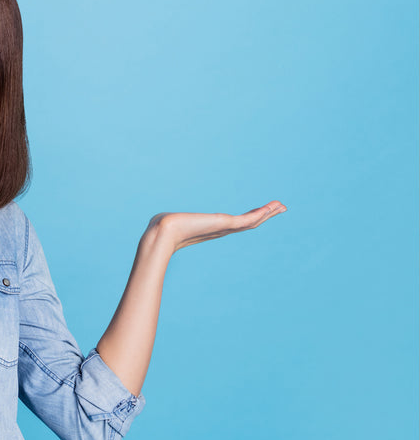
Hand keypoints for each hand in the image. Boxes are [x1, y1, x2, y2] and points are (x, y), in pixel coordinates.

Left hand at [148, 201, 287, 252]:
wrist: (163, 233)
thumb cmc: (163, 228)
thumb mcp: (171, 222)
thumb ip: (170, 221)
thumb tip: (158, 220)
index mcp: (212, 228)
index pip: (236, 223)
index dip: (250, 218)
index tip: (261, 212)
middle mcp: (220, 230)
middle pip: (248, 222)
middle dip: (264, 215)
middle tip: (280, 208)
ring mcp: (223, 228)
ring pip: (251, 221)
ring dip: (267, 213)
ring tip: (280, 206)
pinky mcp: (223, 224)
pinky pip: (247, 219)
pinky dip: (260, 213)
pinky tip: (269, 208)